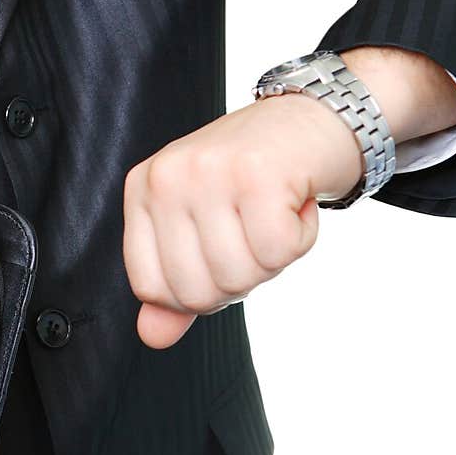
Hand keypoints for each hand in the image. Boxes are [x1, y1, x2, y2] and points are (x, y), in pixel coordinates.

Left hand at [123, 92, 363, 348]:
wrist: (312, 118)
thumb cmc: (253, 176)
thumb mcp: (200, 226)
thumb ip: (174, 285)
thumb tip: (152, 336)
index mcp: (143, 189)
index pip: (150, 287)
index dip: (195, 292)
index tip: (222, 255)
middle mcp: (168, 177)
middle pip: (195, 291)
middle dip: (239, 278)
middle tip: (254, 232)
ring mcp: (210, 172)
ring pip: (239, 275)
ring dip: (272, 258)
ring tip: (273, 213)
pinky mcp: (258, 172)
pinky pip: (278, 251)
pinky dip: (300, 238)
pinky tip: (295, 203)